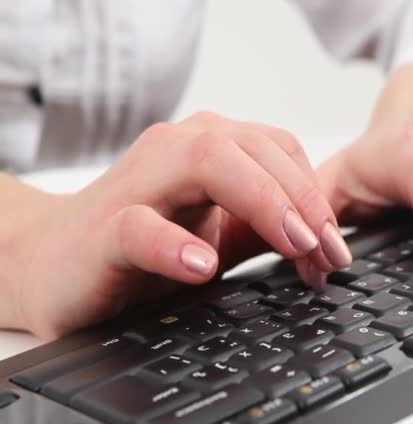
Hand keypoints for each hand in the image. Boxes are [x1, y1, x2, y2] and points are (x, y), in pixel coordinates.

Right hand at [11, 112, 350, 338]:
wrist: (57, 266)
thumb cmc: (143, 247)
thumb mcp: (220, 234)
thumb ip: (267, 230)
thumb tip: (325, 244)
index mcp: (209, 149)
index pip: (280, 152)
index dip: (317, 197)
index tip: (336, 250)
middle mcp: (177, 150)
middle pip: (257, 149)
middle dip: (304, 200)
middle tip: (329, 252)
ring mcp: (140, 183)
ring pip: (208, 162)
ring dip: (263, 203)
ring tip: (294, 245)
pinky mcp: (105, 228)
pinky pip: (141, 225)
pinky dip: (175, 243)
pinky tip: (202, 266)